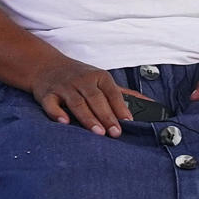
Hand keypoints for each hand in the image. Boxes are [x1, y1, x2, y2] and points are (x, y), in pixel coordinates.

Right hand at [29, 59, 146, 135]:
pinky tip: (65, 122)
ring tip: (98, 133)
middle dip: (106, 116)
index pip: (112, 92)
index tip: (128, 121)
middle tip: (116, 133)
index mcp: (99, 76)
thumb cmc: (80, 77)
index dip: (120, 107)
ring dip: (88, 118)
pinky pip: (51, 104)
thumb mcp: (102, 79)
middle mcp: (82, 80)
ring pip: (77, 103)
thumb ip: (124, 94)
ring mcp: (64, 87)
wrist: (46, 66)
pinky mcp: (46, 95)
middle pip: (96, 99)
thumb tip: (152, 105)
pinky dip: (57, 113)